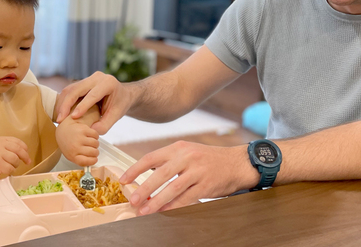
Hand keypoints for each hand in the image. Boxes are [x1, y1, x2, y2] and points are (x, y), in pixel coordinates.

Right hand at [0, 136, 30, 180]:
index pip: (18, 142)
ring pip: (15, 159)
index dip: (25, 148)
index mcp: (1, 140)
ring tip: (11, 166)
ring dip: (16, 165)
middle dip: (25, 156)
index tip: (27, 153)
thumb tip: (26, 152)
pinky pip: (10, 168)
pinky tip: (7, 170)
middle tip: (27, 162)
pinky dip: (11, 170)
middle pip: (19, 150)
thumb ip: (10, 146)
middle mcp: (0, 145)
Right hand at [56, 71, 134, 134]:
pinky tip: (61, 113)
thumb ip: (105, 124)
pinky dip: (63, 102)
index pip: (92, 95)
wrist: (123, 94)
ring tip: (58, 118)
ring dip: (62, 103)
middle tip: (60, 119)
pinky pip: (70, 91)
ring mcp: (88, 78)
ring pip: (70, 89)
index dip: (82, 106)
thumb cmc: (120, 104)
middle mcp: (97, 77)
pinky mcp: (82, 82)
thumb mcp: (117, 115)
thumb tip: (91, 131)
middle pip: (77, 89)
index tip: (73, 117)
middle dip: (66, 104)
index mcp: (108, 83)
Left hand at [56, 118, 99, 166]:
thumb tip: (91, 162)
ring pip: (96, 143)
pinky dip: (95, 136)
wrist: (63, 130)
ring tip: (90, 142)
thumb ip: (80, 159)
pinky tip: (90, 136)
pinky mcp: (83, 129)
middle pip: (94, 152)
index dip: (93, 161)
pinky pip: (96, 135)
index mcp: (72, 156)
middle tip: (93, 149)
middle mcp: (75, 147)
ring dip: (95, 143)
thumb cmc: (67, 144)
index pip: (87, 161)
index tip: (94, 159)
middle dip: (95, 152)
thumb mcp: (70, 155)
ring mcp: (79, 138)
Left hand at [119, 141, 258, 214]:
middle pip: (160, 174)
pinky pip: (187, 198)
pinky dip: (174, 206)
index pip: (151, 157)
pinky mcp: (207, 185)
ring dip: (156, 201)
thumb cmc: (208, 159)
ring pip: (172, 188)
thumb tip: (144, 174)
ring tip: (144, 210)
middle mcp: (187, 157)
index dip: (135, 169)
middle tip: (132, 200)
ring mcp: (198, 171)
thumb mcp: (188, 152)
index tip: (123, 180)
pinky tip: (164, 211)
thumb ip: (169, 161)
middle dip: (143, 188)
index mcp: (178, 148)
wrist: (236, 163)